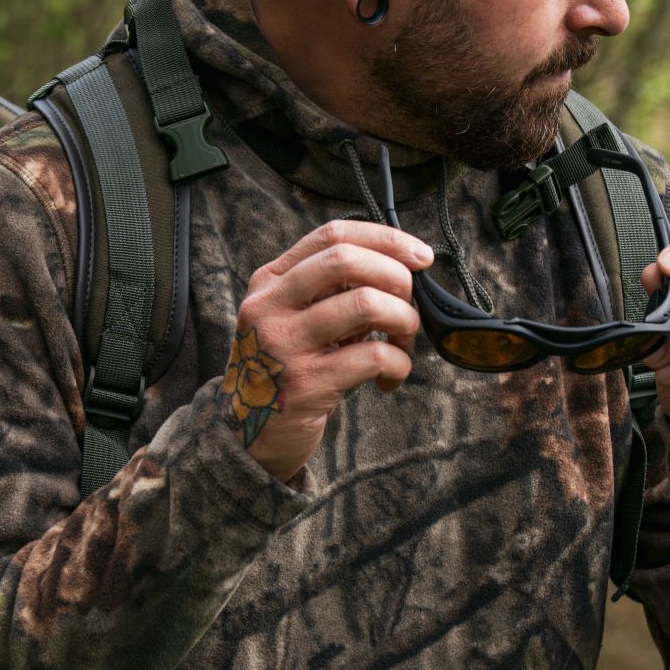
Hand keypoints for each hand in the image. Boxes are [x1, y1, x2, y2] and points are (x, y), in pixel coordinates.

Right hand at [218, 219, 433, 482]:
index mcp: (270, 281)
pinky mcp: (306, 383)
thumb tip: (402, 269)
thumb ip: (329, 291)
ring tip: (402, 342)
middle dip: (395, 276)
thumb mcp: (291, 318)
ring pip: (366, 303)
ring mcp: (284, 345)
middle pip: (345, 260)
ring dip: (404, 321)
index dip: (386, 239)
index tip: (420, 256)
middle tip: (409, 302)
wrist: (249, 434)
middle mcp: (270, 306)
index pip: (332, 236)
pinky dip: (399, 364)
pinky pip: (374, 356)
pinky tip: (390, 377)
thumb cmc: (286, 369)